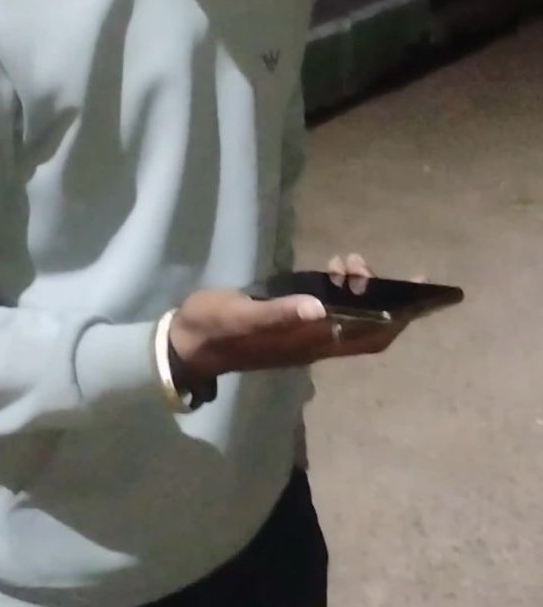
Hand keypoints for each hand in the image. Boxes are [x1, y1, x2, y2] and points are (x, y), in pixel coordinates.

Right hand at [169, 269, 403, 390]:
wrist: (185, 342)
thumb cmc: (214, 327)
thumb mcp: (241, 315)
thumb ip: (278, 313)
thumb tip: (320, 308)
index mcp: (309, 344)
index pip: (371, 338)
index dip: (400, 320)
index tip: (421, 296)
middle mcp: (315, 343)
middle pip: (368, 326)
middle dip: (382, 297)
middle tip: (365, 264)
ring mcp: (304, 333)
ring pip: (350, 315)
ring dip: (358, 289)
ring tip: (345, 261)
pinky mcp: (292, 322)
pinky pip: (331, 308)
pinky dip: (340, 290)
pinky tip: (332, 271)